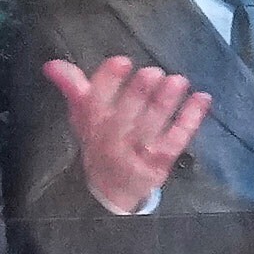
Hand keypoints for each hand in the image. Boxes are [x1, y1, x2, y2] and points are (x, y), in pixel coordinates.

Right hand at [42, 52, 213, 214]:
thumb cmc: (99, 143)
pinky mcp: (161, 163)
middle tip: (154, 73)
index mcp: (92, 126)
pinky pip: (177, 139)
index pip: (96, 102)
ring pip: (152, 128)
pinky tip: (202, 98)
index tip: (122, 62)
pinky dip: (191, 118)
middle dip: (139, 95)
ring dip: (166, 104)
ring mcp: (138, 154)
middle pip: (125, 117)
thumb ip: (73, 88)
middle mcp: (113, 141)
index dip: (108, 82)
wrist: (110, 191)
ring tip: (178, 81)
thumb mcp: (83, 117)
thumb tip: (52, 65)